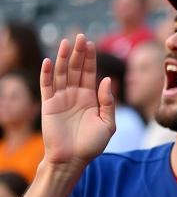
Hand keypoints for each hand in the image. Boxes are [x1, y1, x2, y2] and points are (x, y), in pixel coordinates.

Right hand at [40, 35, 114, 169]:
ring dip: (62, 58)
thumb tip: (108, 79)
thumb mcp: (108, 123)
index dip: (89, 58)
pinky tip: (49, 61)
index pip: (89, 73)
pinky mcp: (49, 105)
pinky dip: (47, 74)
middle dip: (78, 53)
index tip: (91, 43)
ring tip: (66, 43)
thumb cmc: (92, 145)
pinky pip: (47, 86)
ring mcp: (61, 99)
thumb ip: (108, 102)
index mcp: (90, 98)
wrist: (73, 160)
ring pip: (61, 74)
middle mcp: (75, 95)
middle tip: (80, 36)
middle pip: (75, 69)